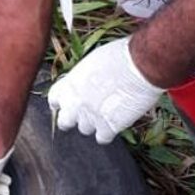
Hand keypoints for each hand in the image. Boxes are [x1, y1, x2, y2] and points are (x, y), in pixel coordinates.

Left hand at [48, 37, 162, 143]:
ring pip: (84, 129)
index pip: (54, 99)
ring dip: (94, 123)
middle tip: (87, 112)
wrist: (140, 66)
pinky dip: (108, 132)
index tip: (68, 103)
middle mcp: (75, 103)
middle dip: (74, 118)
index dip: (63, 102)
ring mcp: (90, 118)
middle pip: (64, 121)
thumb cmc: (120, 56)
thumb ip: (83, 78)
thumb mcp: (92, 62)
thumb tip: (85, 85)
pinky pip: (102, 138)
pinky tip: (116, 122)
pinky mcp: (107, 128)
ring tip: (108, 112)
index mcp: (69, 84)